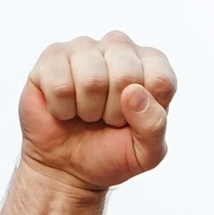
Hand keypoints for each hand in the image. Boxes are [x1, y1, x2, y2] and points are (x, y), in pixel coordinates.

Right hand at [18, 31, 175, 192]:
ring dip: (87, 111)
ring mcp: (85, 47)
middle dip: (114, 112)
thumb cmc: (111, 152)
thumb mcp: (146, 153)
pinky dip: (62, 110)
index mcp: (151, 64)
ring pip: (92, 79)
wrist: (66, 167)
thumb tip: (133, 93)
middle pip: (126, 76)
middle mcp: (119, 47)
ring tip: (85, 113)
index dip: (145, 114)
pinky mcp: (53, 56)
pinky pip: (61, 86)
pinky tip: (64, 108)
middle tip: (106, 119)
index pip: (161, 80)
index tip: (133, 122)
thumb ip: (154, 126)